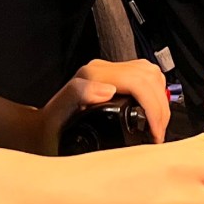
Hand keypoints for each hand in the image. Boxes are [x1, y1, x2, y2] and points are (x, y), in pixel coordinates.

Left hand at [34, 56, 173, 153]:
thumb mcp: (59, 113)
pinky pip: (146, 76)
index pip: (137, 82)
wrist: (43, 129)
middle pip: (148, 77)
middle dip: (160, 107)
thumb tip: (107, 89)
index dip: (153, 107)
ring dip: (160, 98)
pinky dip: (156, 93)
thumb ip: (78, 94)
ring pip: (150, 73)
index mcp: (93, 75)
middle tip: (158, 134)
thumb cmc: (51, 127)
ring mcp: (111, 72)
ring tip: (158, 125)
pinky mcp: (117, 78)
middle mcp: (103, 69)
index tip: (154, 133)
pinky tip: (153, 111)